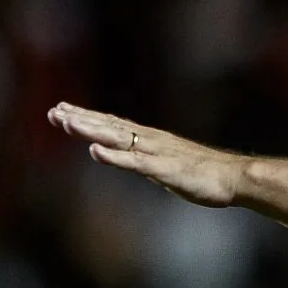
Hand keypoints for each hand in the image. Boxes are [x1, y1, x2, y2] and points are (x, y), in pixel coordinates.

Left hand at [47, 102, 246, 207]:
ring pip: (118, 139)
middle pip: (110, 127)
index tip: (62, 110)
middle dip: (81, 119)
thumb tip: (129, 160)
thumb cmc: (205, 174)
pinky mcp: (165, 169)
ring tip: (66, 123)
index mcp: (151, 140)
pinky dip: (114, 157)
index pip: (113, 125)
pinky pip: (135, 162)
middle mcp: (151, 141)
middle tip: (53, 111)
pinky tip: (95, 152)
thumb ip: (145, 161)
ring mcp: (157, 153)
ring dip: (91, 130)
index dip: (87, 117)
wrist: (234, 177)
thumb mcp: (167, 166)